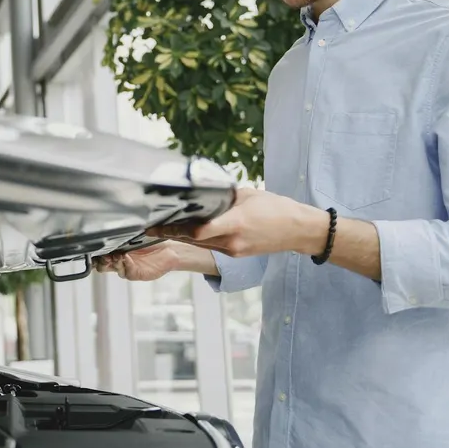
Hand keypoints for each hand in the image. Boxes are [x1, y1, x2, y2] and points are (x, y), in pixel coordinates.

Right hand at [94, 242, 181, 280]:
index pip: (99, 253)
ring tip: (114, 255)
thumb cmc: (151, 240)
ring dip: (111, 262)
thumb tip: (110, 226)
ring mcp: (126, 267)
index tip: (93, 247)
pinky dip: (124, 264)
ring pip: (111, 268)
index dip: (94, 252)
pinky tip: (124, 257)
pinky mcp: (135, 273)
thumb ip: (122, 235)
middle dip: (99, 260)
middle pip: (100, 264)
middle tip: (103, 254)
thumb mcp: (134, 235)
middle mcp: (118, 260)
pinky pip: (125, 271)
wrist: (169, 249)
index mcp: (115, 250)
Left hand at [149, 187, 326, 257]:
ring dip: (181, 237)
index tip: (157, 225)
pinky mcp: (236, 254)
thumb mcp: (248, 195)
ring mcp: (234, 250)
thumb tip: (203, 193)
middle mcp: (232, 241)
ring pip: (200, 245)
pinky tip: (186, 231)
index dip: (175, 229)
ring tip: (162, 228)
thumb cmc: (276, 208)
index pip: (199, 230)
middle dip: (171, 233)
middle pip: (193, 239)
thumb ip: (224, 197)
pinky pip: (211, 246)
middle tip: (150, 226)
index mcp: (235, 224)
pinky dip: (197, 239)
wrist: (298, 230)